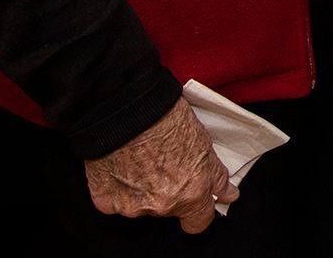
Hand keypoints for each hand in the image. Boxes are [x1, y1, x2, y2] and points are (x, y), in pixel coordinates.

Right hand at [84, 99, 235, 232]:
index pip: (199, 221)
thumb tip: (227, 193)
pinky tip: (121, 165)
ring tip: (141, 159)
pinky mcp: (105, 202)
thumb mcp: (203, 144)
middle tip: (163, 164)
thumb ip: (214, 175)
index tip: (197, 201)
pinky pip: (115, 200)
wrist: (127, 111)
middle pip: (169, 209)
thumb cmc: (166, 120)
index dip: (199, 211)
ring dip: (142, 189)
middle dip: (169, 191)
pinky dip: (118, 187)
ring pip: (141, 205)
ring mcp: (133, 206)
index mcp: (192, 192)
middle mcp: (163, 205)